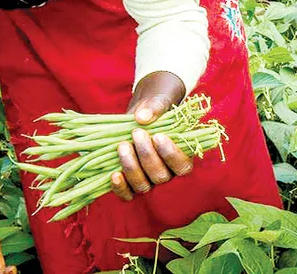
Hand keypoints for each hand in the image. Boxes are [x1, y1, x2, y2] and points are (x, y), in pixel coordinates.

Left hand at [111, 71, 192, 199]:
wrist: (141, 113)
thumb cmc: (156, 109)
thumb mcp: (160, 102)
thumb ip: (155, 107)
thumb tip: (142, 117)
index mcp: (182, 157)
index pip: (182, 166)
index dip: (170, 154)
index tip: (158, 136)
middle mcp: (168, 174)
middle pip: (160, 176)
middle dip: (147, 155)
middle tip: (137, 133)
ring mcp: (149, 180)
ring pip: (143, 186)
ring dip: (131, 167)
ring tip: (122, 145)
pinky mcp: (131, 184)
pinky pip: (127, 194)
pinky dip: (120, 187)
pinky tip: (114, 174)